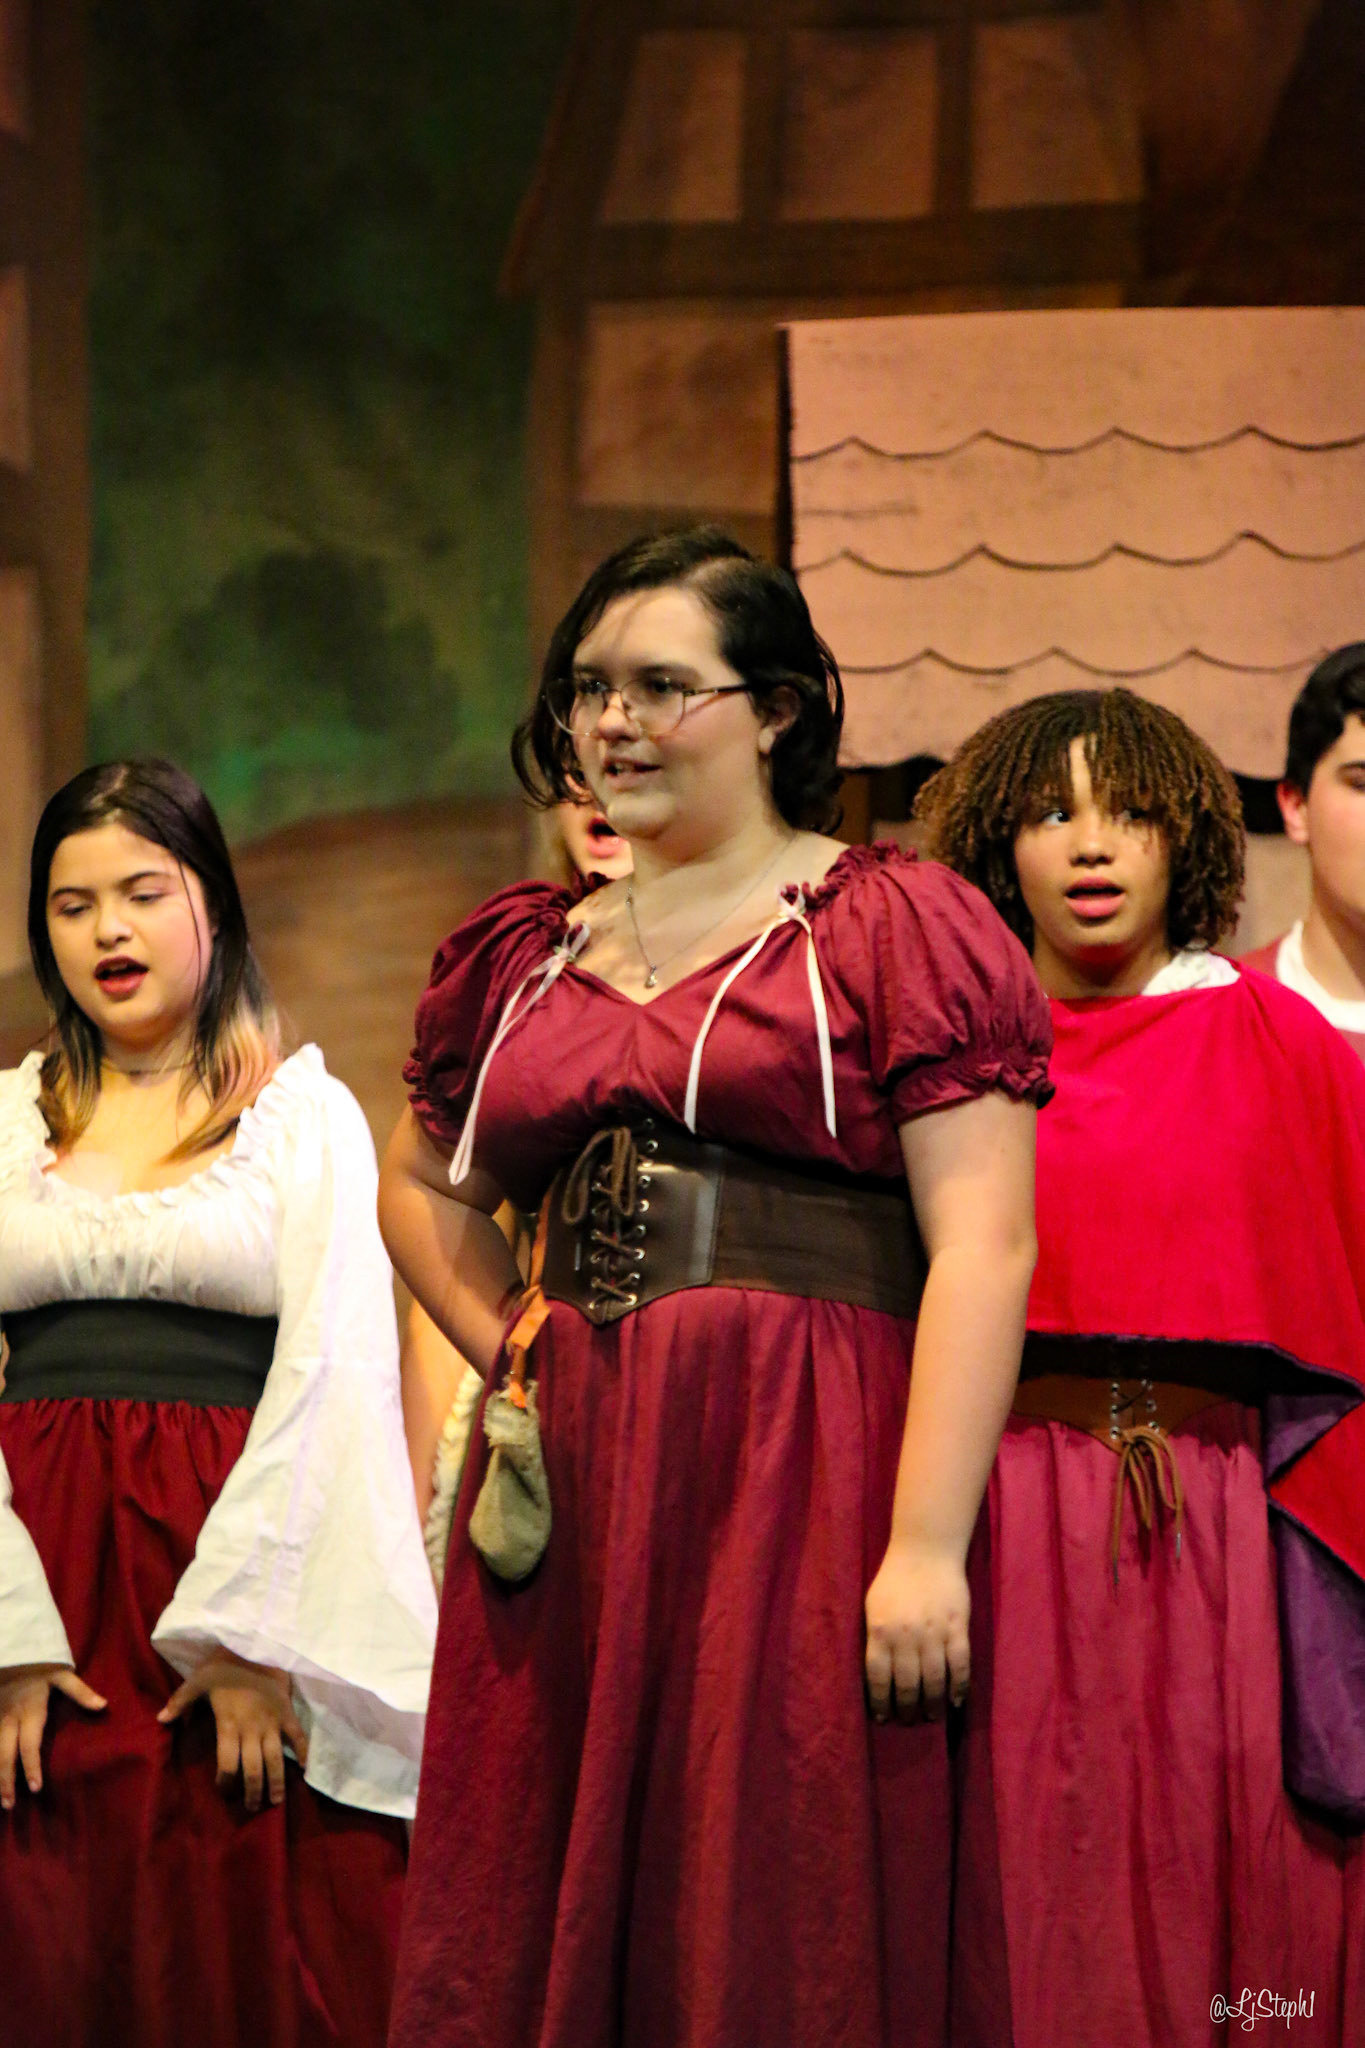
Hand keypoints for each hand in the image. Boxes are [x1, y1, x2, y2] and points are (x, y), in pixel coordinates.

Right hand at [0, 1663, 106, 1809]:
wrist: (11, 1648)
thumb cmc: (39, 1663)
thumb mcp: (62, 1673)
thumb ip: (80, 1692)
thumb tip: (103, 1706)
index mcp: (29, 1713)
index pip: (29, 1746)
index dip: (32, 1768)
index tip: (36, 1788)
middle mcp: (9, 1720)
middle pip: (5, 1755)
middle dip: (5, 1781)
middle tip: (9, 1805)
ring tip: (0, 1799)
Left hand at [157, 1649, 308, 1812]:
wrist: (256, 1643)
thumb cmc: (224, 1663)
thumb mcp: (197, 1679)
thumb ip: (180, 1701)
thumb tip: (160, 1719)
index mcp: (229, 1725)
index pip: (227, 1764)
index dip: (226, 1783)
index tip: (224, 1792)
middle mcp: (252, 1729)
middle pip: (254, 1769)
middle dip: (253, 1792)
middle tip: (253, 1808)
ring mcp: (272, 1722)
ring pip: (276, 1759)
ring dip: (276, 1782)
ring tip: (276, 1801)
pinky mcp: (287, 1712)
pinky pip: (298, 1735)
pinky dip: (303, 1751)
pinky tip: (304, 1768)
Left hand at [864, 1541, 970, 1724]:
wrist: (925, 1550)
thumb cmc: (894, 1579)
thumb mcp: (873, 1606)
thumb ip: (875, 1638)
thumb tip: (877, 1675)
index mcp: (880, 1630)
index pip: (878, 1678)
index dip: (880, 1702)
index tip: (882, 1719)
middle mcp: (905, 1635)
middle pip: (907, 1684)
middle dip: (907, 1709)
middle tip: (909, 1722)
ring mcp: (933, 1632)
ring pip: (934, 1679)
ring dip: (933, 1704)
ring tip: (932, 1717)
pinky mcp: (957, 1627)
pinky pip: (960, 1665)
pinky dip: (959, 1686)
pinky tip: (956, 1701)